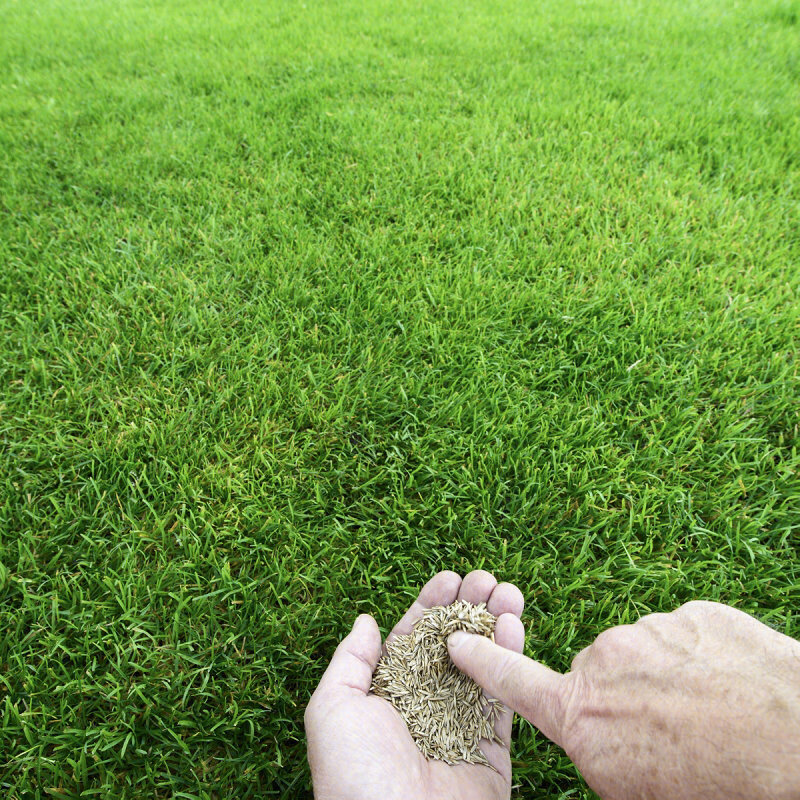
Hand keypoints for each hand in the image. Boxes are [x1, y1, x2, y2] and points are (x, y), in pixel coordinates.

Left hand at [304, 570, 525, 799]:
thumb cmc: (355, 775)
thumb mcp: (333, 709)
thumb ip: (350, 662)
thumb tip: (365, 621)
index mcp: (389, 694)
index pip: (414, 638)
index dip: (432, 606)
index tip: (450, 578)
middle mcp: (426, 705)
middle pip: (453, 645)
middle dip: (469, 608)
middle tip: (486, 579)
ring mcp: (460, 724)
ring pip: (483, 663)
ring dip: (496, 625)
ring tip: (509, 593)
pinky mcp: (491, 747)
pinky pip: (504, 697)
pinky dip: (512, 661)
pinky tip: (515, 628)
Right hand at [448, 600, 799, 799]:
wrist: (797, 742)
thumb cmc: (715, 786)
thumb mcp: (634, 791)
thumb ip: (599, 754)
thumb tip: (595, 737)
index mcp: (582, 716)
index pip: (514, 683)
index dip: (482, 660)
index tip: (455, 637)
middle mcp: (604, 664)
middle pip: (600, 673)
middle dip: (622, 693)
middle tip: (672, 731)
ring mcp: (649, 631)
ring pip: (647, 651)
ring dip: (667, 675)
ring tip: (711, 714)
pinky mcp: (693, 613)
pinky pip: (686, 635)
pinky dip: (703, 657)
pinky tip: (731, 687)